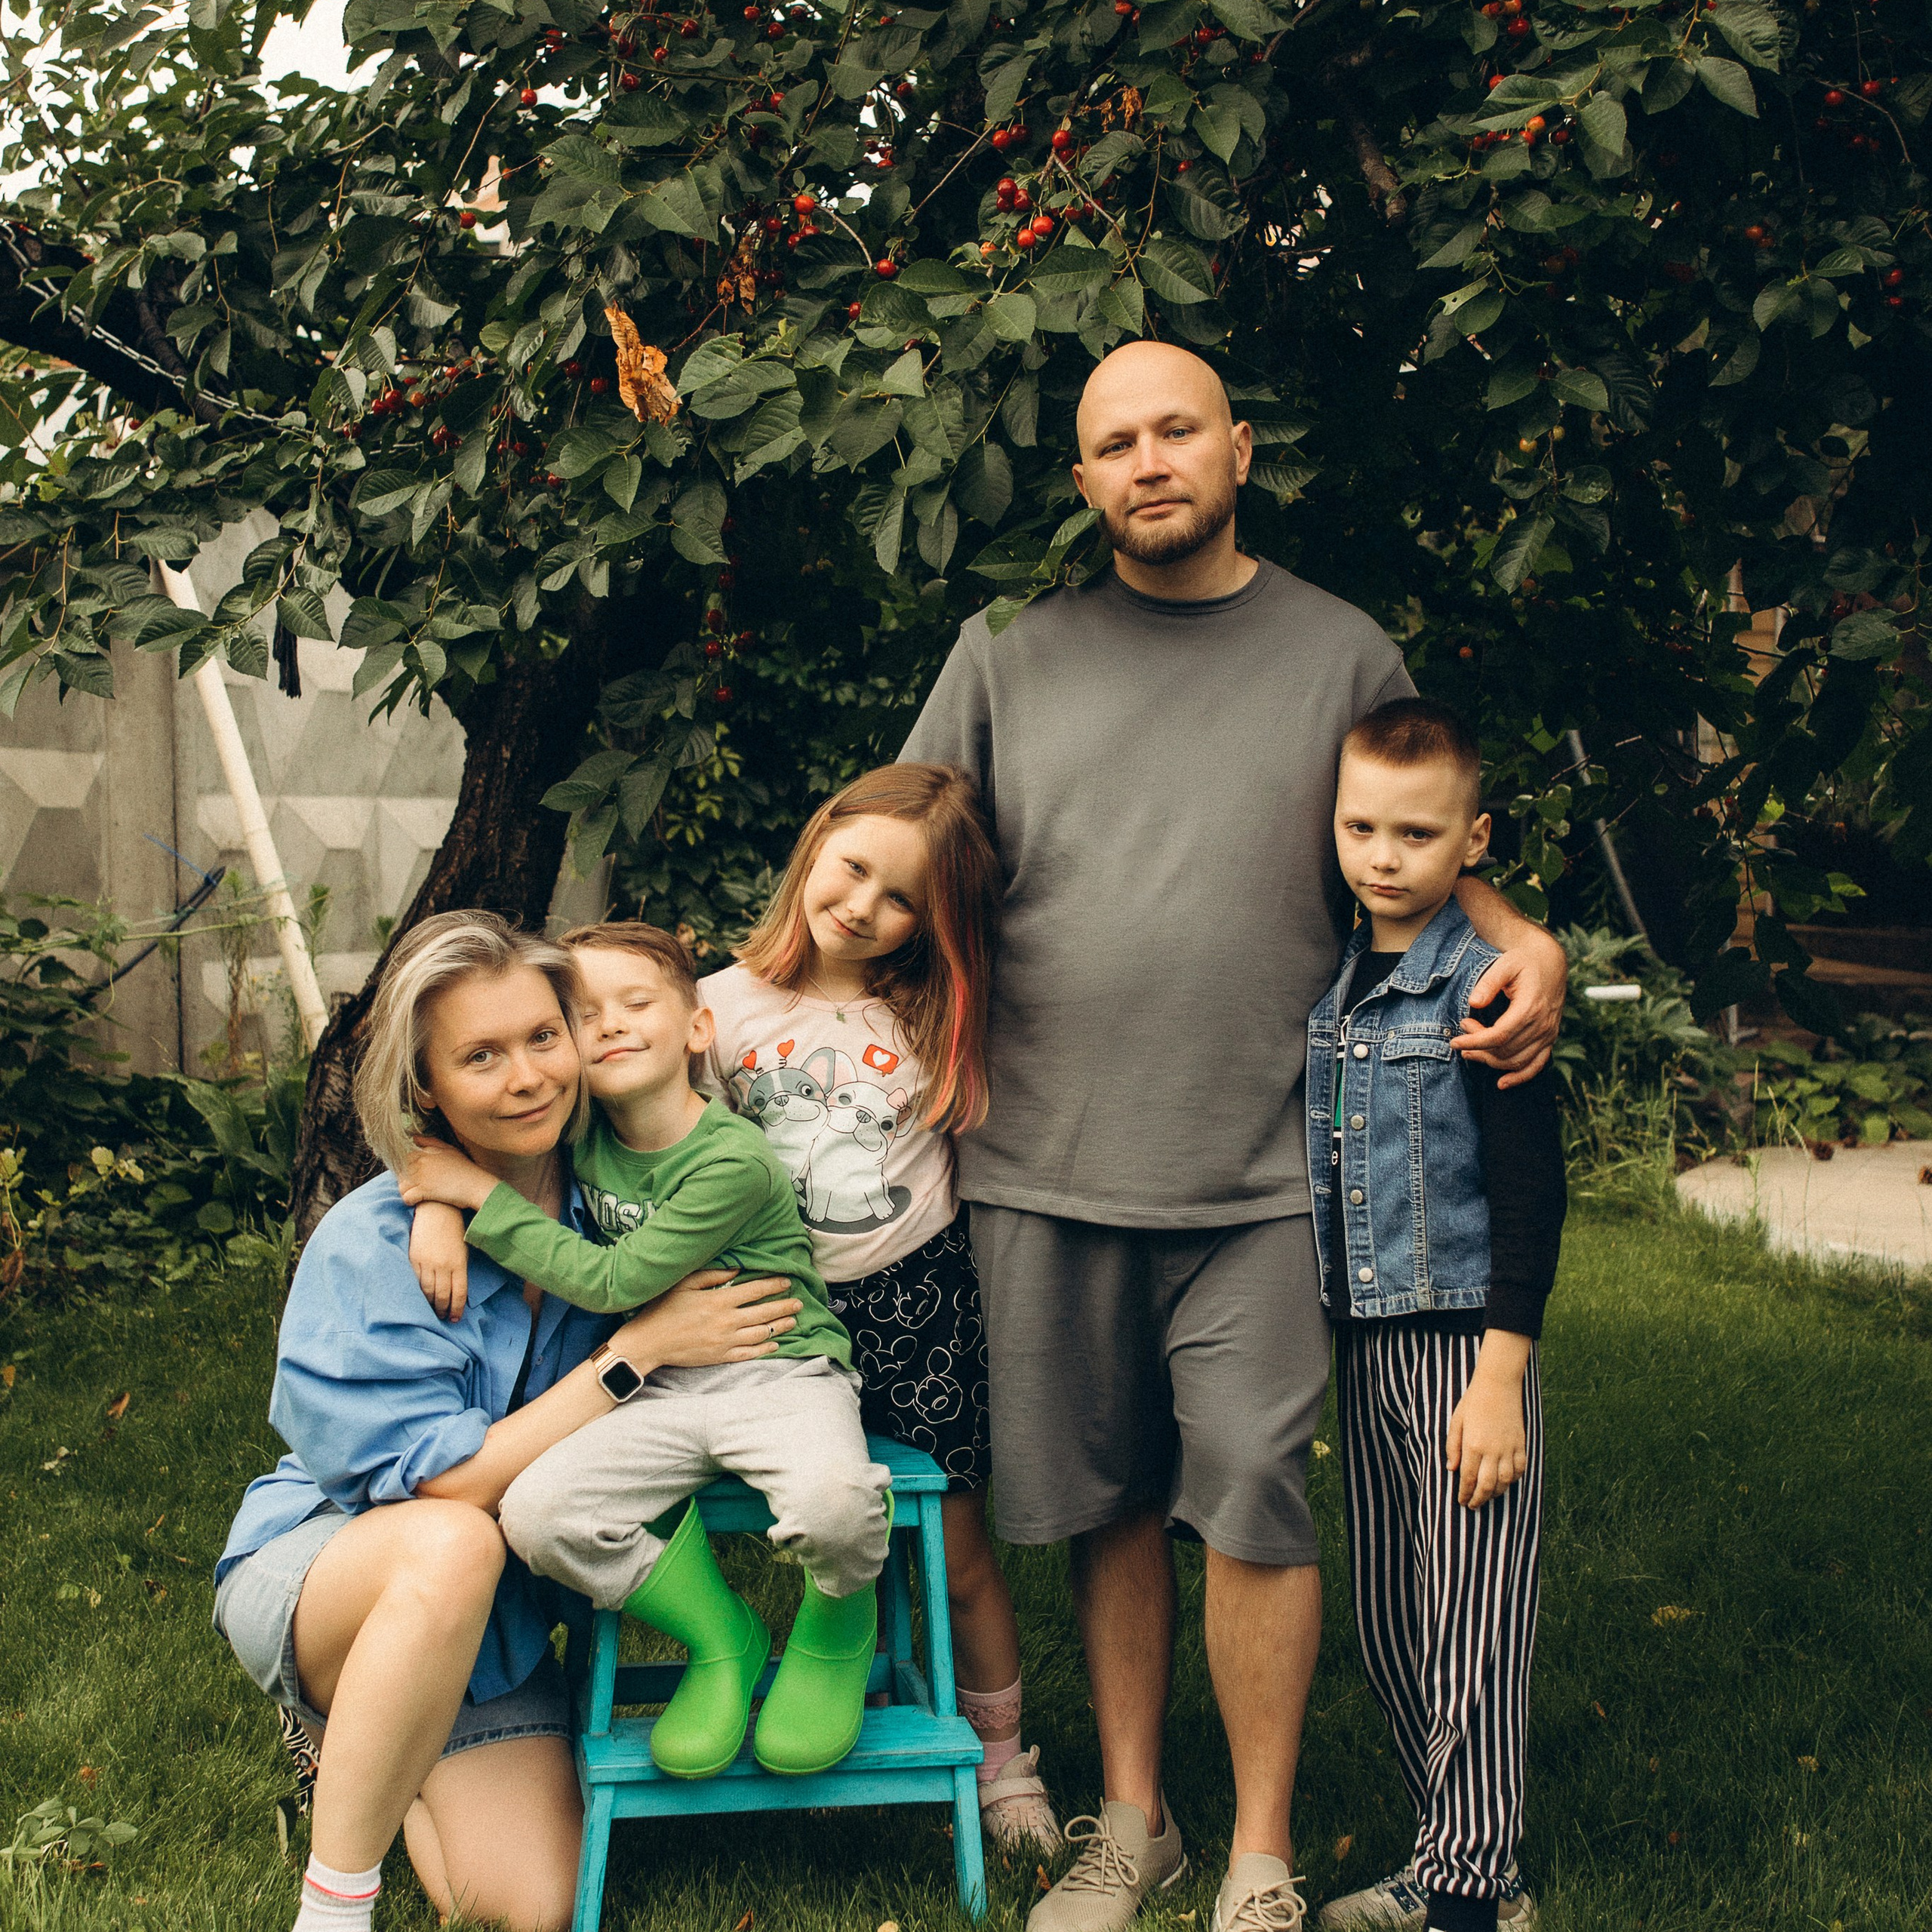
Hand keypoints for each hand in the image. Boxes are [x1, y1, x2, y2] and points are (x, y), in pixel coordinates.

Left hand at [398, 1136, 497, 1212]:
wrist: (476, 1184)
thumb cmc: (465, 1168)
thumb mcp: (450, 1150)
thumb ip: (431, 1142)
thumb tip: (414, 1137)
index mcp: (426, 1152)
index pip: (404, 1157)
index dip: (406, 1167)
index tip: (412, 1174)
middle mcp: (422, 1163)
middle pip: (400, 1172)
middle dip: (404, 1180)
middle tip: (415, 1186)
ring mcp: (422, 1176)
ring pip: (401, 1185)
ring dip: (406, 1191)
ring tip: (415, 1194)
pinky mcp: (424, 1191)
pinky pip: (407, 1197)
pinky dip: (409, 1200)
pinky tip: (416, 1201)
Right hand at [409, 1201, 471, 1321]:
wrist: (437, 1210)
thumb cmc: (453, 1231)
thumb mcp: (462, 1250)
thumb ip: (458, 1270)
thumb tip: (455, 1292)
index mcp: (459, 1263)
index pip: (459, 1293)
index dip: (457, 1309)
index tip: (455, 1319)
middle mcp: (443, 1265)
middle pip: (442, 1296)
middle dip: (442, 1309)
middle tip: (442, 1317)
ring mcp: (427, 1262)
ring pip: (427, 1291)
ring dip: (429, 1304)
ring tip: (431, 1311)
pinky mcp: (414, 1258)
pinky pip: (415, 1281)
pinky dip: (417, 1292)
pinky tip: (418, 1298)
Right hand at [611, 1270, 803, 1370]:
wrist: (649, 1343)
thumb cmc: (664, 1309)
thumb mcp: (684, 1284)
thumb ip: (712, 1276)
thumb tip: (737, 1269)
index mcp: (719, 1301)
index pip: (755, 1291)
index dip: (774, 1286)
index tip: (787, 1282)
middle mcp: (727, 1321)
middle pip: (764, 1313)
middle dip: (784, 1307)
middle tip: (799, 1303)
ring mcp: (725, 1341)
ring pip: (761, 1334)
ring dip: (779, 1327)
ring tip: (792, 1321)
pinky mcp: (721, 1357)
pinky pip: (749, 1353)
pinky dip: (765, 1349)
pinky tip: (775, 1345)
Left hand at [1445, 1332, 1532, 1507]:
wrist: (1498, 1385)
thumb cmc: (1473, 1402)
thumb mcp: (1456, 1422)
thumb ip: (1452, 1447)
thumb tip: (1451, 1469)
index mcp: (1473, 1445)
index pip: (1468, 1478)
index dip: (1464, 1493)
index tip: (1461, 1501)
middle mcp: (1492, 1450)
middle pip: (1487, 1485)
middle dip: (1479, 1499)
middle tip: (1473, 1506)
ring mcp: (1509, 1448)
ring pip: (1505, 1481)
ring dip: (1496, 1493)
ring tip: (1488, 1497)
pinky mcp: (1521, 1444)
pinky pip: (1520, 1469)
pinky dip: (1513, 1480)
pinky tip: (1506, 1482)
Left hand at [1454, 929, 1566, 1086]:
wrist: (1550, 962)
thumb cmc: (1524, 962)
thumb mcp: (1504, 964)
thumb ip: (1488, 983)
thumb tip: (1474, 1002)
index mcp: (1530, 1007)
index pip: (1498, 1036)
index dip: (1474, 1042)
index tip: (1455, 1041)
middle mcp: (1542, 1025)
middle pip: (1505, 1050)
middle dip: (1478, 1046)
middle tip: (1462, 1032)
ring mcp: (1548, 1034)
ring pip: (1516, 1061)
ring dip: (1490, 1061)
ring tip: (1470, 1052)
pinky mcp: (1550, 1039)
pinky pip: (1537, 1065)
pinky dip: (1520, 1077)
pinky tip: (1502, 1083)